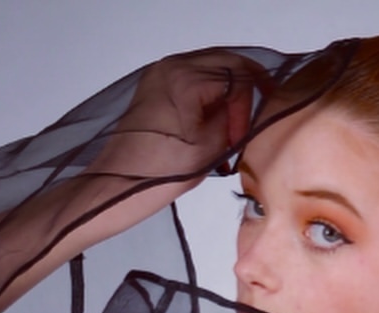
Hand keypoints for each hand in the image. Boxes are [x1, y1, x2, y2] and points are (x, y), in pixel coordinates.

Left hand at [112, 50, 265, 179]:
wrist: (118, 186)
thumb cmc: (158, 174)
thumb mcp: (210, 148)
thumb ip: (233, 120)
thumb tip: (245, 110)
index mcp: (184, 79)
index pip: (237, 77)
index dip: (246, 108)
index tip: (240, 137)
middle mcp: (171, 67)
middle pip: (226, 61)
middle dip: (246, 87)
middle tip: (260, 108)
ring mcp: (160, 73)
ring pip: (210, 67)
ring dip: (228, 91)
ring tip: (234, 122)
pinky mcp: (154, 85)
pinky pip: (191, 77)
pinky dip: (208, 93)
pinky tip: (214, 119)